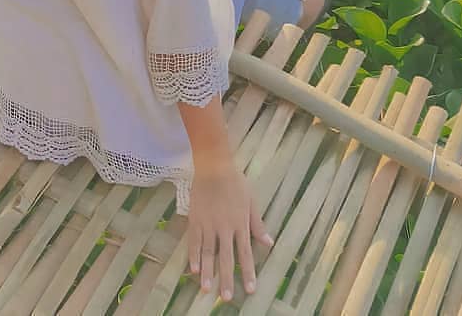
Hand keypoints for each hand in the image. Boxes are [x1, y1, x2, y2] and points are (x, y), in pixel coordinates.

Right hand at [186, 161, 272, 302]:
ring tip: (206, 289)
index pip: (245, 253)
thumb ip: (257, 224)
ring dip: (207, 271)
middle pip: (226, 257)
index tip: (250, 289)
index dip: (247, 272)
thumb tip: (268, 243)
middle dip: (226, 278)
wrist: (214, 165)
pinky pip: (193, 240)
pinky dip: (192, 255)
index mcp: (240, 224)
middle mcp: (224, 227)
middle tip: (225, 297)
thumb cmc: (235, 182)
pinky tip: (193, 269)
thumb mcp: (251, 201)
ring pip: (207, 252)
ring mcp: (208, 224)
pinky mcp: (195, 219)